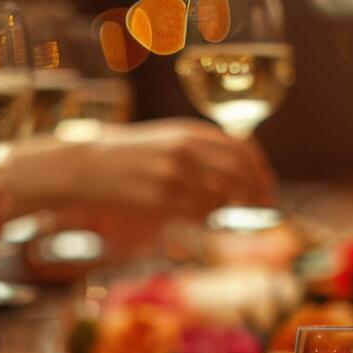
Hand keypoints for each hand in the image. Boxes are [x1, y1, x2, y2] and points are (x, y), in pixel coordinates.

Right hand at [4, 118, 276, 219]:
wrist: (85, 165)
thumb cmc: (127, 155)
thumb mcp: (166, 140)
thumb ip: (199, 150)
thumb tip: (237, 173)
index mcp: (189, 131)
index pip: (242, 149)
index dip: (260, 171)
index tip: (266, 189)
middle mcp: (186, 149)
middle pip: (239, 174)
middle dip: (256, 194)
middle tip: (262, 211)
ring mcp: (174, 174)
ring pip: (221, 198)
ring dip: (229, 211)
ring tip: (224, 216)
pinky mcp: (161, 198)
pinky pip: (199, 214)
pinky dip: (208, 220)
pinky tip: (203, 221)